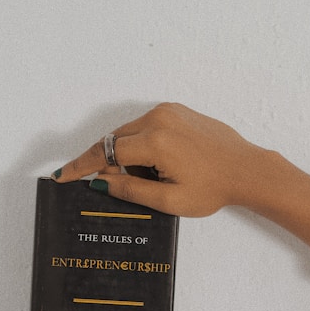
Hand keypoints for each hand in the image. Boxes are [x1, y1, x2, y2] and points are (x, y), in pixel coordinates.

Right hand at [53, 103, 265, 217]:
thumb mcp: (170, 200)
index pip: (105, 152)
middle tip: (119, 186)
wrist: (246, 169)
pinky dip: (142, 145)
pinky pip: (146, 126)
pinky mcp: (176, 110)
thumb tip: (101, 181)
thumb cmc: (214, 188)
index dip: (81, 165)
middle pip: (114, 140)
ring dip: (128, 155)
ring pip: (129, 133)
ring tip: (154, 178)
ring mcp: (168, 111)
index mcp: (156, 142)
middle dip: (109, 163)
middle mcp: (159, 119)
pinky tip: (161, 165)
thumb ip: (131, 190)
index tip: (63, 175)